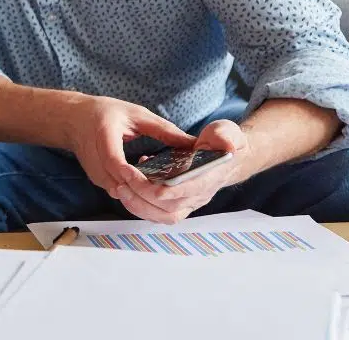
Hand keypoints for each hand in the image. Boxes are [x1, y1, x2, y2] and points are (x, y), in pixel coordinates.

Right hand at [65, 94, 195, 199]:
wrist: (73, 120)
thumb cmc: (104, 113)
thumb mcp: (136, 113)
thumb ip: (164, 130)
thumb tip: (193, 143)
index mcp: (103, 135)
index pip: (114, 162)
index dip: (133, 175)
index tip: (156, 180)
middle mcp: (94, 158)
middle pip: (118, 184)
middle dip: (145, 190)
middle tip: (170, 187)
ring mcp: (94, 172)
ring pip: (120, 193)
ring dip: (140, 192)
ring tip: (159, 182)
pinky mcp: (97, 181)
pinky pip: (118, 192)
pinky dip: (133, 191)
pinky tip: (146, 181)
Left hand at [118, 120, 249, 223]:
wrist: (227, 157)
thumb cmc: (224, 141)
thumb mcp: (227, 132)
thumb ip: (225, 137)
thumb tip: (227, 145)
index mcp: (211, 178)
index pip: (189, 191)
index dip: (167, 189)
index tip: (144, 180)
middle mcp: (200, 196)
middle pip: (169, 207)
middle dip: (143, 194)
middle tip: (123, 177)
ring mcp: (189, 203)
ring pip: (161, 215)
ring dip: (138, 205)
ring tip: (121, 186)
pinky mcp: (178, 205)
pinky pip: (157, 214)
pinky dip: (139, 204)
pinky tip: (129, 186)